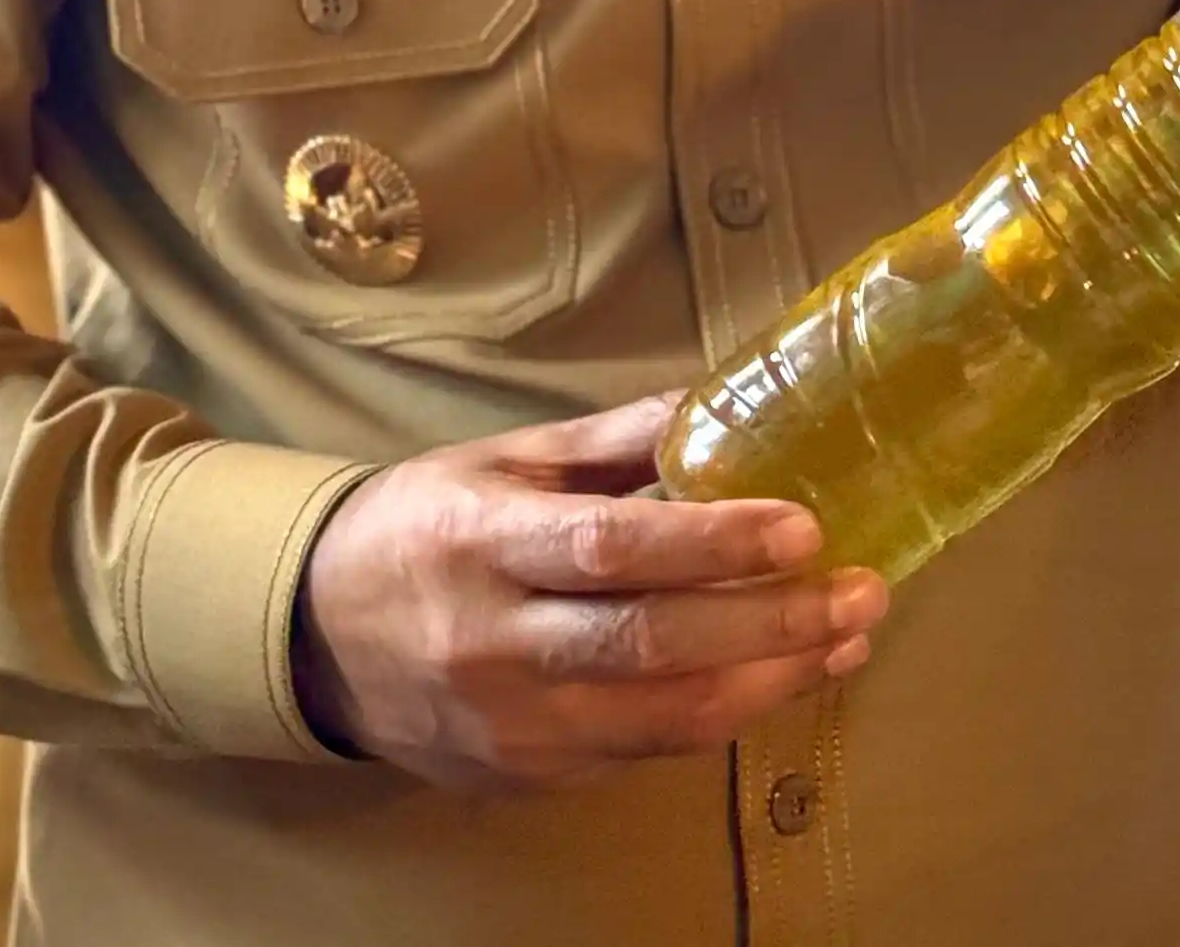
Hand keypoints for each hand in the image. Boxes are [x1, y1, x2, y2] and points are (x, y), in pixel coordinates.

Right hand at [290, 393, 887, 791]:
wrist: (318, 640)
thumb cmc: (421, 528)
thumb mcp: (498, 460)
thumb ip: (609, 442)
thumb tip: (717, 403)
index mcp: (485, 542)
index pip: (612, 547)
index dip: (712, 542)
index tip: (803, 526)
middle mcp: (499, 643)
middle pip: (652, 644)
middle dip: (773, 623)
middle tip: (861, 591)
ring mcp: (515, 725)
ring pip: (664, 719)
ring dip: (772, 680)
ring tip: (848, 639)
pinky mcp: (529, 777)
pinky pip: (644, 752)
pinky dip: (722, 716)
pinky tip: (779, 678)